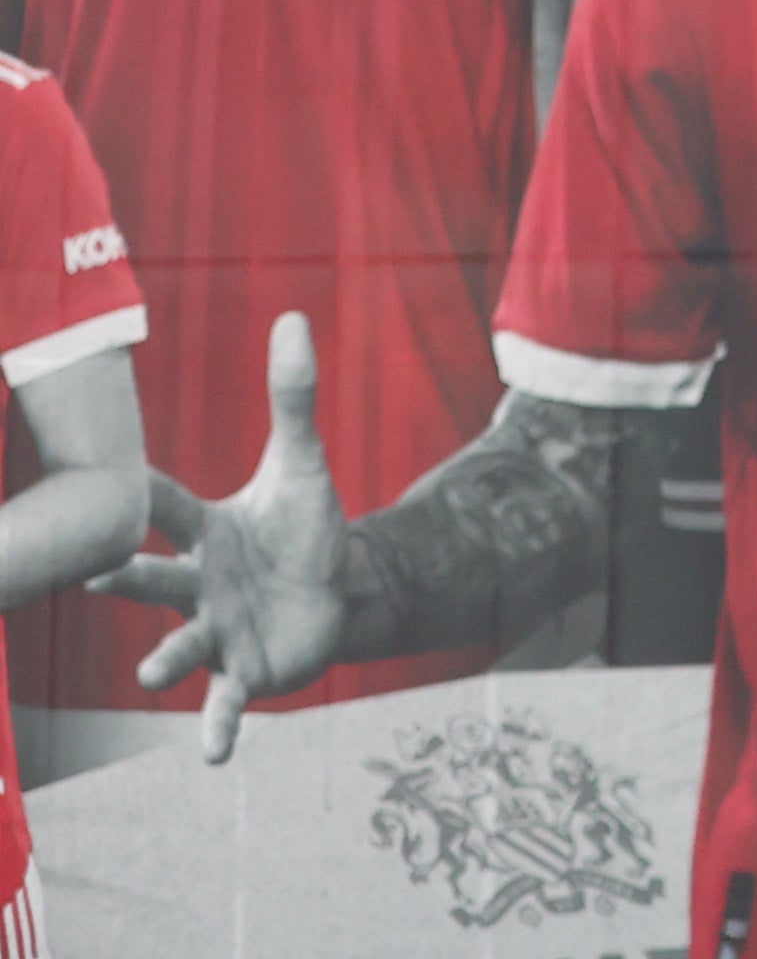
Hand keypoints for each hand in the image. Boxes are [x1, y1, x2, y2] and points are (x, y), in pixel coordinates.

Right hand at [118, 315, 353, 760]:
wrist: (339, 588)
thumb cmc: (303, 527)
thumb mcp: (304, 463)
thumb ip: (293, 398)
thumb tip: (294, 317)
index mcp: (205, 532)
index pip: (167, 508)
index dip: (142, 498)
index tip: (105, 482)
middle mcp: (198, 583)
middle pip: (158, 579)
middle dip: (130, 579)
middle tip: (97, 578)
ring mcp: (218, 630)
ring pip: (182, 644)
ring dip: (164, 660)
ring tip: (146, 676)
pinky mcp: (247, 671)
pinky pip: (226, 703)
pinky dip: (218, 729)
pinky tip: (214, 758)